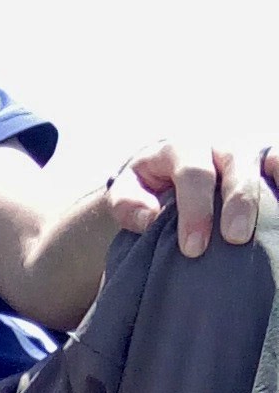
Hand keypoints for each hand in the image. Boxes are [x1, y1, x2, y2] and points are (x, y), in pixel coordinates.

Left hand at [109, 141, 278, 257]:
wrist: (167, 170)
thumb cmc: (148, 187)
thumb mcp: (127, 191)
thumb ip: (127, 204)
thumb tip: (149, 218)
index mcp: (182, 148)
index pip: (193, 173)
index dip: (195, 210)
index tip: (193, 248)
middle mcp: (219, 144)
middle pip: (236, 162)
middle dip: (238, 200)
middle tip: (236, 238)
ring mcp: (247, 151)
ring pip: (268, 157)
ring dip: (270, 189)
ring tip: (275, 222)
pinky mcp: (265, 160)